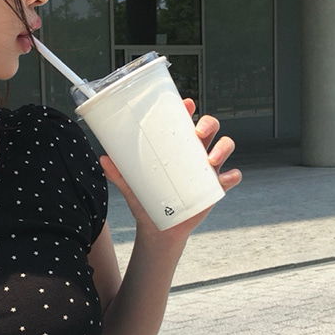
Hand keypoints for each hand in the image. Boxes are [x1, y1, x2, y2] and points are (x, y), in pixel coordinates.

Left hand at [100, 101, 238, 226]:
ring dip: (223, 148)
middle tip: (198, 133)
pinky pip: (231, 177)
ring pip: (225, 146)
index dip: (189, 109)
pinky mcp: (216, 187)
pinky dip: (232, 176)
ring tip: (211, 160)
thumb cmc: (148, 201)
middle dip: (209, 124)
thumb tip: (102, 158)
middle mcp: (196, 152)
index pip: (187, 120)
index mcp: (178, 145)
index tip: (187, 104)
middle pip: (211, 127)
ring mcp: (208, 169)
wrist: (160, 230)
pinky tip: (226, 179)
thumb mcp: (132, 186)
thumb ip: (119, 173)